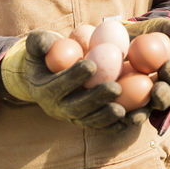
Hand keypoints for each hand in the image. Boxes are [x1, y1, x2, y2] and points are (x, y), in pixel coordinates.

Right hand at [0, 31, 124, 128]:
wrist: (47, 78)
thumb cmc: (45, 56)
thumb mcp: (37, 45)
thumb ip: (40, 42)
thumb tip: (48, 44)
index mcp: (45, 90)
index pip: (59, 85)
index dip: (73, 76)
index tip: (91, 65)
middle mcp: (58, 108)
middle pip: (77, 107)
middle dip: (96, 99)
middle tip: (114, 88)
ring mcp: (74, 117)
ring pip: (90, 120)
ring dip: (107, 116)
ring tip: (123, 109)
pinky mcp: (88, 121)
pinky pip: (102, 126)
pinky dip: (117, 124)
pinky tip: (132, 117)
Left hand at [122, 17, 169, 123]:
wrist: (114, 41)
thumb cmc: (138, 34)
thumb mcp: (153, 28)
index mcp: (167, 74)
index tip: (166, 65)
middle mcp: (156, 92)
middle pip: (163, 98)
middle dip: (162, 96)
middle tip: (156, 90)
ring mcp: (139, 103)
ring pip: (144, 112)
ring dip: (142, 114)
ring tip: (135, 114)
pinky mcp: (122, 109)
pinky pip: (123, 117)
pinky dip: (120, 118)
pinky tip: (115, 116)